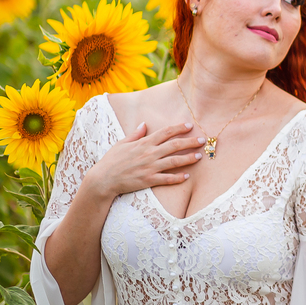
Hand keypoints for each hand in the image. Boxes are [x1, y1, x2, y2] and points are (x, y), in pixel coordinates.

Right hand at [81, 122, 205, 200]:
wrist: (102, 180)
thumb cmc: (111, 161)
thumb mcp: (121, 144)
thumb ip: (135, 134)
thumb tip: (144, 124)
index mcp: (143, 143)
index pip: (165, 133)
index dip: (178, 128)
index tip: (190, 125)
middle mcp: (149, 154)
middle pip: (174, 145)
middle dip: (190, 142)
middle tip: (202, 140)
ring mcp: (149, 167)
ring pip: (174, 161)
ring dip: (188, 159)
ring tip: (199, 157)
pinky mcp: (148, 180)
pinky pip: (167, 179)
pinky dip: (177, 178)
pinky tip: (187, 176)